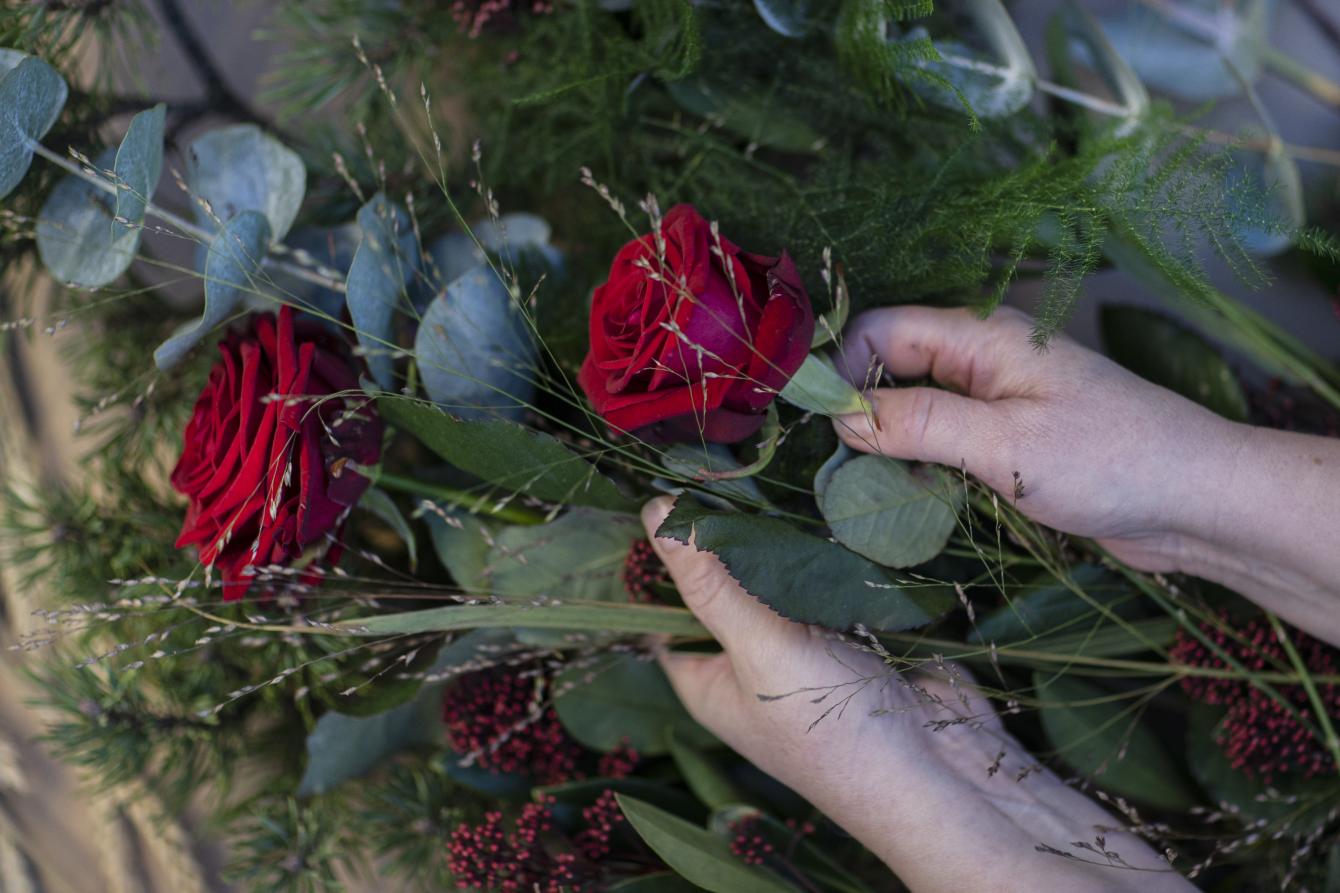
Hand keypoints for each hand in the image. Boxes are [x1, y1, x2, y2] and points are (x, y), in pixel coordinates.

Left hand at [644, 498, 1192, 892]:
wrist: (943, 771)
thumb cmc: (833, 730)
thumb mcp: (758, 650)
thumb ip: (710, 583)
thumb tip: (657, 514)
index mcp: (706, 678)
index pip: (664, 605)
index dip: (665, 552)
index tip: (671, 485)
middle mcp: (748, 662)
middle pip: (724, 581)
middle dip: (730, 532)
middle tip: (730, 466)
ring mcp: (804, 645)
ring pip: (779, 573)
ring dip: (783, 534)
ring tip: (777, 471)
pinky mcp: (854, 631)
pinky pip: (829, 577)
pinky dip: (829, 547)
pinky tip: (828, 502)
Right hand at [833, 306, 1339, 646]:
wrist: (1198, 501)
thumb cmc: (1112, 461)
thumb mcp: (1006, 444)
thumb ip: (920, 423)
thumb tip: (841, 416)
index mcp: (981, 337)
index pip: (879, 329)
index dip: (839, 368)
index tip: (816, 426)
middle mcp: (982, 359)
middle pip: (889, 366)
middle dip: (855, 409)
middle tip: (835, 468)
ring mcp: (996, 399)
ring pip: (911, 407)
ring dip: (885, 443)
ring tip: (867, 490)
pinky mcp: (1007, 439)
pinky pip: (941, 439)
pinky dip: (917, 464)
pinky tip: (908, 497)